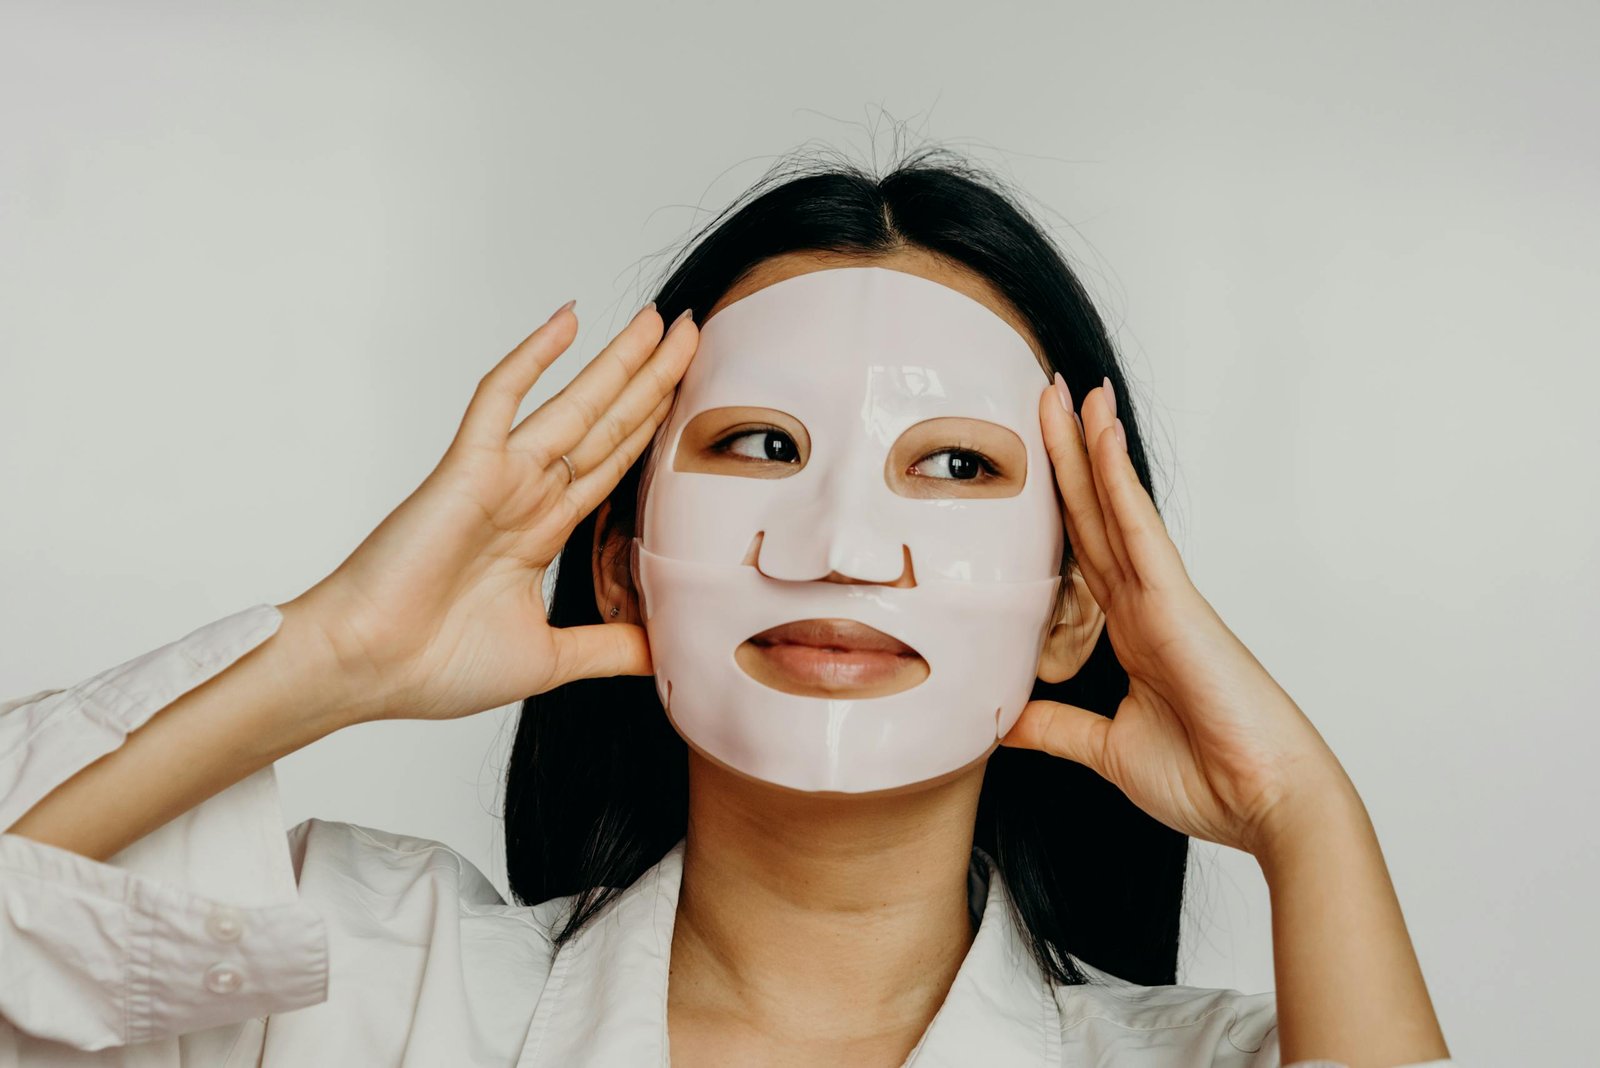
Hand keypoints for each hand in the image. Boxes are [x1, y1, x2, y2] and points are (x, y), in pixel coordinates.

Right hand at [285, 300, 696, 722]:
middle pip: (607, 424)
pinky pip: (500, 399)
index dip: (652, 427)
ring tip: (660, 320)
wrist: (365, 669)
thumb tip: (668, 651)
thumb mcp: (553, 659)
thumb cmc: (434, 666)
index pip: (613, 465)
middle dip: (652, 379)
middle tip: (692, 331)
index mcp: (542, 531)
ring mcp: (500, 478)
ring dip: (619, 361)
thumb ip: (610, 647)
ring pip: (574, 405)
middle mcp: (527, 495)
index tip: (690, 395)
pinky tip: (566, 321)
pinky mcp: (467, 469)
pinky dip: (532, 359)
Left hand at [1000, 375, 1355, 857]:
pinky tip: (1100, 438)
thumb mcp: (1106, 750)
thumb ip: (1055, 728)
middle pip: (1094, 515)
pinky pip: (1140, 531)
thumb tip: (1001, 721)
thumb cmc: (1209, 779)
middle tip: (1044, 395)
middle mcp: (1145, 605)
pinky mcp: (1178, 605)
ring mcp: (1163, 599)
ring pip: (1115, 507)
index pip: (1083, 553)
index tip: (1032, 459)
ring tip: (1070, 393)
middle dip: (1067, 456)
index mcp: (1131, 634)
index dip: (1058, 504)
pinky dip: (1118, 483)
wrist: (1269, 807)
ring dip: (1090, 448)